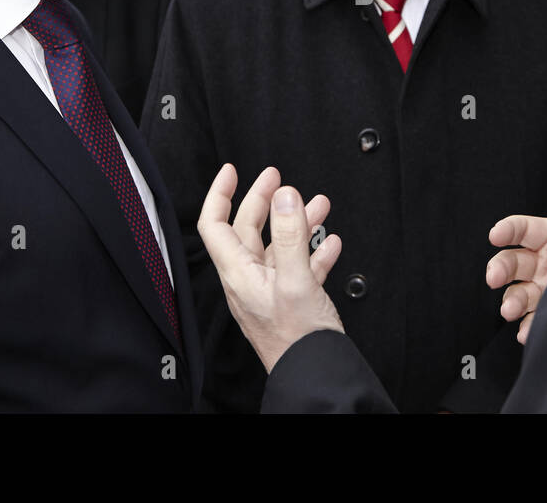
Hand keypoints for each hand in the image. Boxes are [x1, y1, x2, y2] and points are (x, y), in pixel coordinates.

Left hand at [198, 164, 344, 372]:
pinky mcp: (291, 301)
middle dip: (264, 201)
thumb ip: (289, 236)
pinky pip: (300, 267)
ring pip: (279, 246)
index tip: (232, 171)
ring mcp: (270, 290)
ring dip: (297, 223)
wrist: (315, 374)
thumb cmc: (298, 340)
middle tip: (279, 179)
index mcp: (239, 273)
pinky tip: (331, 243)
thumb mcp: (295, 281)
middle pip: (247, 229)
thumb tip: (285, 196)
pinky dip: (315, 251)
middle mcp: (250, 280)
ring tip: (318, 205)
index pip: (215, 225)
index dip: (219, 194)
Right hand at [486, 214, 546, 344]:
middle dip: (499, 269)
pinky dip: (528, 328)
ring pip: (518, 293)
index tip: (495, 236)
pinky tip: (525, 334)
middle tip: (494, 279)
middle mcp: (542, 262)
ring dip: (511, 302)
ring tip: (508, 312)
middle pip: (512, 262)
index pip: (523, 229)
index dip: (508, 230)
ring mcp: (544, 288)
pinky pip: (534, 321)